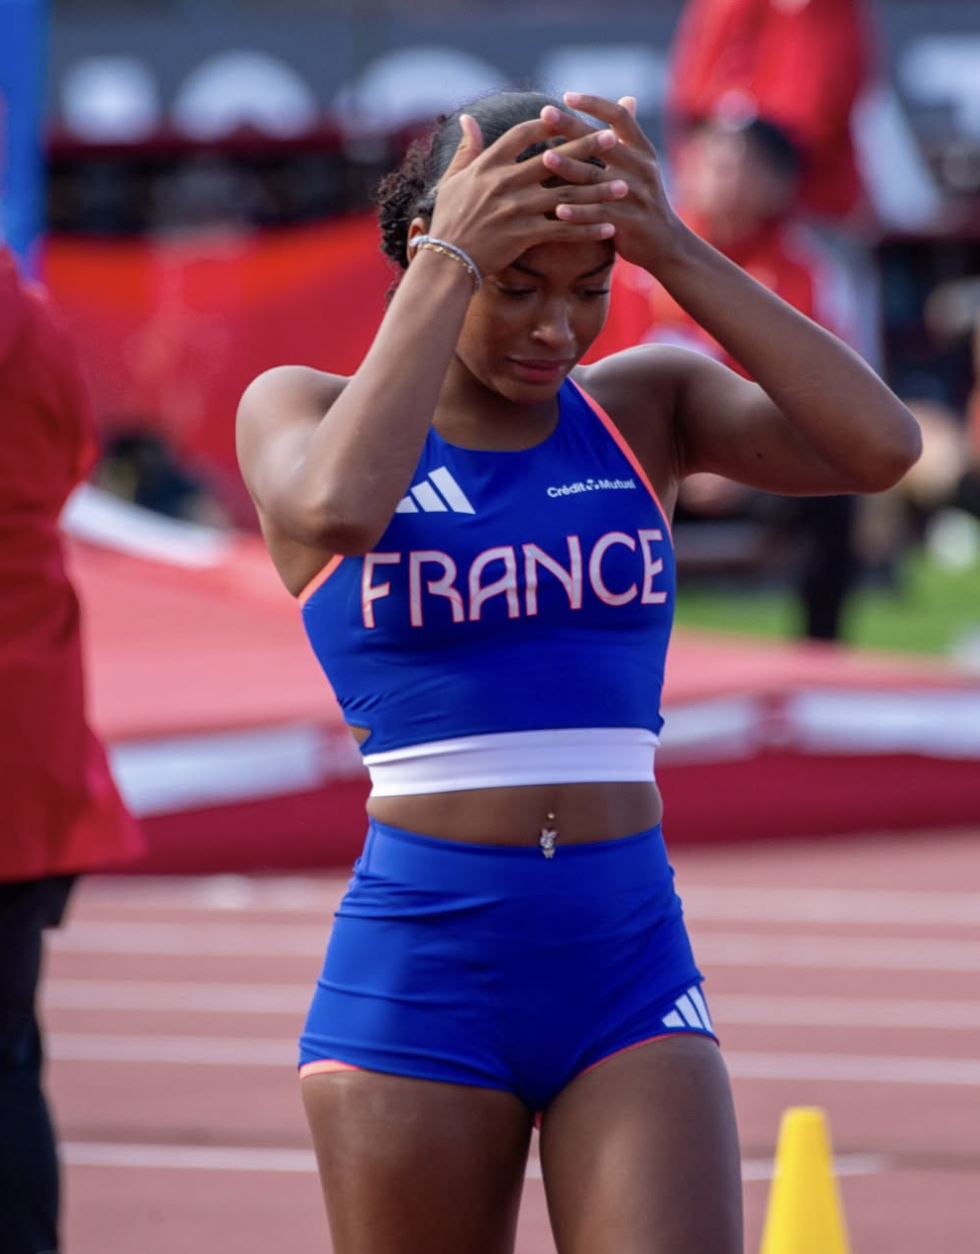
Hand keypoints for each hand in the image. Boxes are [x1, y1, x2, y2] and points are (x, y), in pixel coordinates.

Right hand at [422, 110, 630, 276]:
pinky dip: (587, 229)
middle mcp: (505, 183)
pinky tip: (609, 227)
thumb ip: (466, 149)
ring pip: (566, 196)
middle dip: (585, 147)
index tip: (571, 114)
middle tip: (612, 138)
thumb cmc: (448, 220)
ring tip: (624, 186)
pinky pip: (563, 231)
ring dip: (597, 191)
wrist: (446, 261)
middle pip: (554, 159)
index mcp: (489, 165)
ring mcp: (516, 209)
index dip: (549, 123)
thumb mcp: (453, 180)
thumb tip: (467, 119)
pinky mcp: (524, 236)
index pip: (524, 134)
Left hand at [536, 92, 684, 271]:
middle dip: (572, 126)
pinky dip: (579, 213)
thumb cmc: (644, 200)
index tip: (567, 95)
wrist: (666, 243)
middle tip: (544, 113)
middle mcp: (641, 168)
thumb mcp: (643, 164)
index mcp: (642, 150)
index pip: (619, 117)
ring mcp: (636, 195)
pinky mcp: (630, 222)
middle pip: (602, 142)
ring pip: (597, 179)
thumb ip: (630, 136)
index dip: (594, 104)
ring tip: (544, 157)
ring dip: (570, 167)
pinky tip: (557, 210)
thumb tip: (627, 99)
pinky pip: (600, 215)